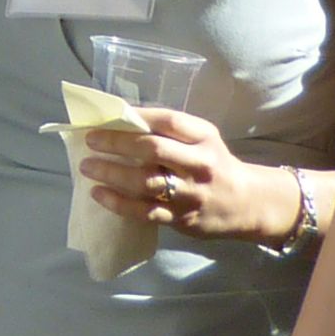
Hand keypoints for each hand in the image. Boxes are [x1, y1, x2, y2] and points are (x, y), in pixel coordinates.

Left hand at [79, 111, 301, 242]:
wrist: (246, 203)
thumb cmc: (214, 164)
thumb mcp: (203, 140)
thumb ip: (171, 132)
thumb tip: (121, 119)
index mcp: (204, 137)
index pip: (168, 120)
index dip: (136, 117)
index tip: (107, 118)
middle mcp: (199, 164)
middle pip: (153, 149)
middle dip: (117, 143)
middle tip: (90, 141)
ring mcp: (191, 193)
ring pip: (146, 182)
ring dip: (112, 173)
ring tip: (87, 167)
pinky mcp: (182, 218)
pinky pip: (145, 211)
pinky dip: (118, 203)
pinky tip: (99, 194)